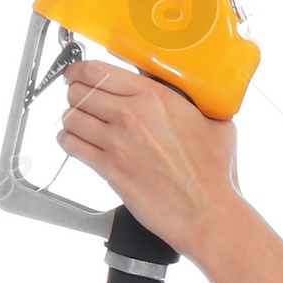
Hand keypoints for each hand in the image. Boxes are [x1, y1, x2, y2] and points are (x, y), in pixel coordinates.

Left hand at [57, 57, 240, 259]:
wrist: (207, 212)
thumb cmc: (214, 174)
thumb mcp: (213, 122)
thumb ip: (191, 103)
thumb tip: (186, 95)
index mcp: (155, 96)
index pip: (98, 70)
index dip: (80, 71)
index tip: (77, 74)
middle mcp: (132, 114)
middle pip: (80, 91)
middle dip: (75, 95)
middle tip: (78, 101)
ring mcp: (117, 142)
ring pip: (71, 117)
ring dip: (71, 120)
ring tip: (78, 124)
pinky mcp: (109, 169)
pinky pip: (71, 145)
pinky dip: (68, 141)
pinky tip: (75, 143)